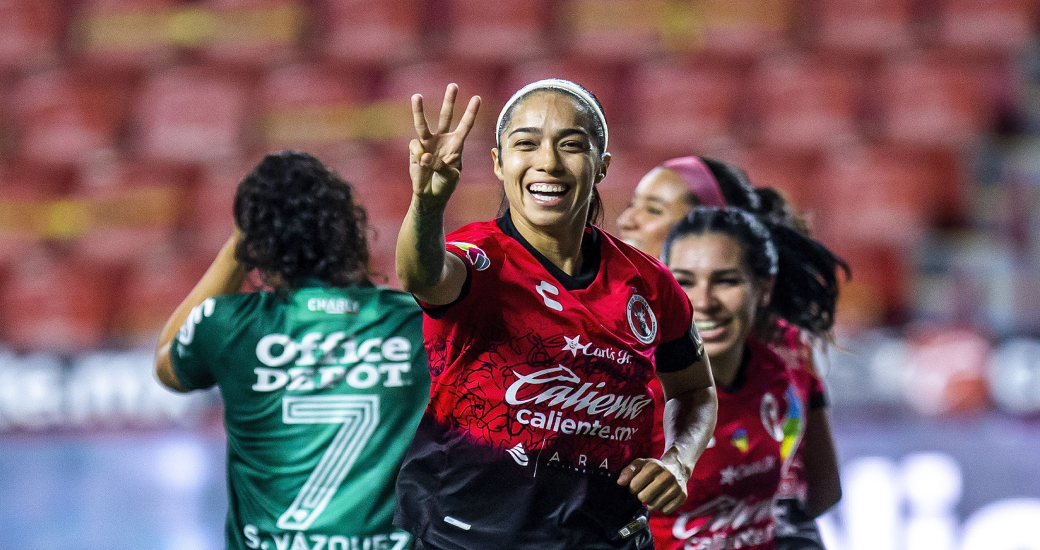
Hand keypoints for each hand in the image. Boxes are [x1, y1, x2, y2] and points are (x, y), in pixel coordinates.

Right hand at [409, 83, 480, 205]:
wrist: (430, 195)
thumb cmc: (445, 185)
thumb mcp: (450, 177)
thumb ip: (440, 166)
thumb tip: (424, 155)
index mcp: (457, 145)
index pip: (465, 126)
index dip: (470, 112)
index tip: (477, 98)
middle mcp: (442, 140)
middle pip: (445, 117)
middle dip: (449, 101)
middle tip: (453, 85)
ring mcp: (428, 144)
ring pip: (423, 124)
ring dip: (419, 110)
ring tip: (417, 96)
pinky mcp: (416, 150)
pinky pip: (415, 146)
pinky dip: (417, 154)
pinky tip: (421, 163)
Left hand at [617, 457, 689, 513]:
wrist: (677, 468)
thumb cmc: (654, 468)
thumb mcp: (640, 464)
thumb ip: (628, 471)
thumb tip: (620, 482)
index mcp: (654, 466)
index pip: (634, 487)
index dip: (633, 488)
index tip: (637, 485)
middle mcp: (667, 476)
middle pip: (644, 498)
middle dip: (641, 496)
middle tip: (645, 491)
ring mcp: (676, 487)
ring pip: (654, 506)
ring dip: (651, 503)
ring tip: (654, 494)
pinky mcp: (683, 496)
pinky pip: (666, 511)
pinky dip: (662, 507)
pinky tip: (663, 499)